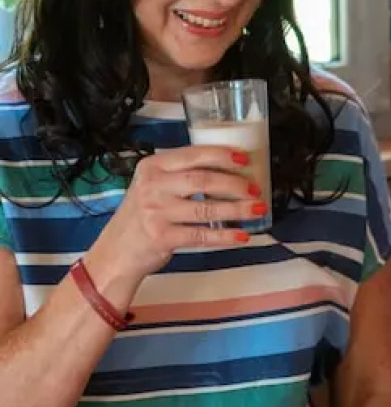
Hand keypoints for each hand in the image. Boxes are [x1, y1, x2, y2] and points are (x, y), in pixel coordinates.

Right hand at [90, 146, 262, 284]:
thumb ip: (181, 175)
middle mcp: (152, 187)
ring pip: (206, 208)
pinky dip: (225, 236)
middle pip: (202, 180)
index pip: (192, 155)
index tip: (245, 159)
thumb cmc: (143, 214)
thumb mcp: (154, 185)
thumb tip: (230, 169)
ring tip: (258, 208)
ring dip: (237, 209)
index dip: (221, 155)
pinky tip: (243, 235)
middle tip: (255, 188)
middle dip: (234, 184)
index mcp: (152, 167)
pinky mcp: (162, 237)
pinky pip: (201, 235)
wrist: (117, 250)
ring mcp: (156, 212)